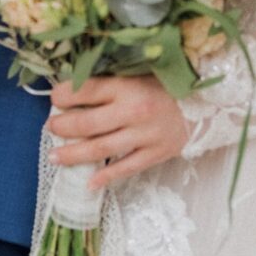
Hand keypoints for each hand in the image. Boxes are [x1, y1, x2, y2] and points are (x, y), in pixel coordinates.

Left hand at [47, 75, 188, 189]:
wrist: (205, 102)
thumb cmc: (164, 84)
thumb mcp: (136, 72)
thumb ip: (109, 80)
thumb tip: (73, 85)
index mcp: (127, 85)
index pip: (87, 90)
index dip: (64, 94)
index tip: (53, 97)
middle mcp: (134, 111)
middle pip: (89, 124)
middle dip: (64, 127)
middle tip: (50, 127)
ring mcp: (145, 135)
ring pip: (102, 149)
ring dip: (74, 154)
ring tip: (55, 157)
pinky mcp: (156, 154)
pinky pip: (126, 168)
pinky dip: (106, 176)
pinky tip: (89, 182)